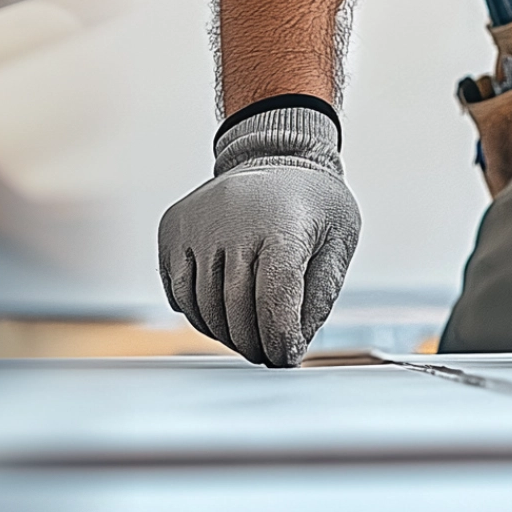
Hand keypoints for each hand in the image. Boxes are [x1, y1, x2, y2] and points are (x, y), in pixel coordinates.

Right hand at [158, 101, 360, 365]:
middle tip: (268, 356)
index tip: (287, 357)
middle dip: (255, 343)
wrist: (273, 154)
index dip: (280, 338)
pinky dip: (199, 314)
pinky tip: (221, 317)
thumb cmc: (313, 203)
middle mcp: (232, 220)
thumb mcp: (339, 241)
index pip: (274, 298)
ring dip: (226, 334)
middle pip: (236, 307)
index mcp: (282, 224)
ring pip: (203, 304)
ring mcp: (197, 223)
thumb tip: (293, 343)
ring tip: (247, 340)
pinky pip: (178, 290)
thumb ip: (319, 293)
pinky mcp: (173, 229)